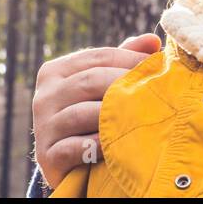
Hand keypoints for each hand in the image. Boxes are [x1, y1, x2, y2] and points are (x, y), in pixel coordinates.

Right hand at [31, 32, 161, 187]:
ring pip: (82, 114)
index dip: (131, 58)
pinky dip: (97, 145)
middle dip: (125, 84)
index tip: (158, 65)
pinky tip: (116, 146)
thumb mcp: (102, 84)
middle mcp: (44, 95)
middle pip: (90, 81)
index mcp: (55, 71)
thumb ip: (123, 59)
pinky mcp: (47, 156)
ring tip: (141, 116)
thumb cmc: (91, 114)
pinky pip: (75, 147)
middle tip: (155, 90)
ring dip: (114, 115)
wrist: (67, 163)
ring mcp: (43, 126)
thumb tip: (152, 40)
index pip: (98, 56)